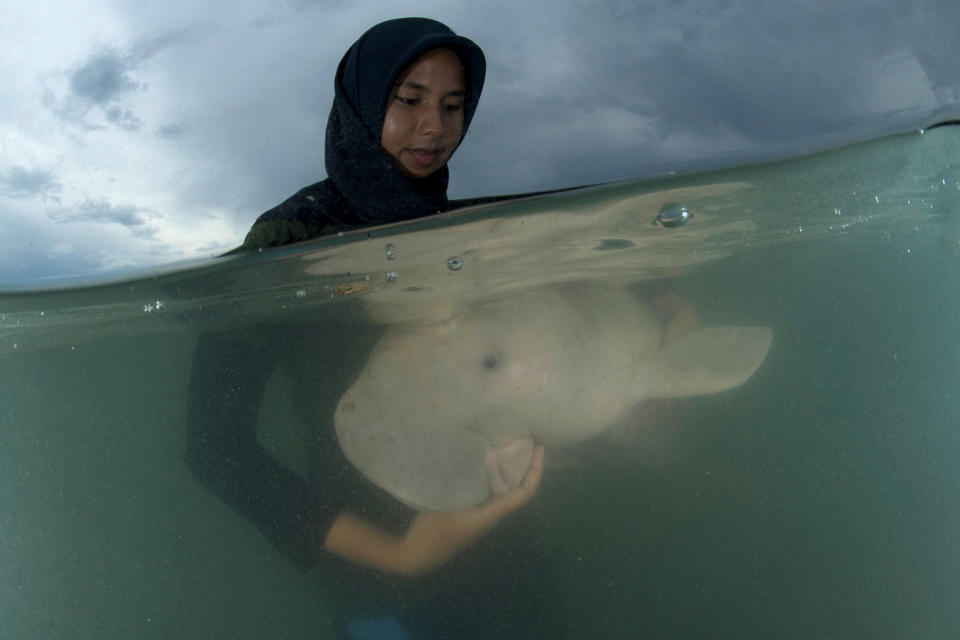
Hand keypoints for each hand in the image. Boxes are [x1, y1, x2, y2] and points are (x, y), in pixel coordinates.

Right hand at [398, 445, 544, 575]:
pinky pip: (491, 491)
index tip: (539, 449)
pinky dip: (494, 475)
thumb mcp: (444, 502)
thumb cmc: (432, 532)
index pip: (524, 493)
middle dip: (526, 466)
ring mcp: (482, 515)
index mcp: (492, 514)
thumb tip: (471, 455)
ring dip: (511, 470)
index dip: (535, 471)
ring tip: (507, 446)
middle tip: (525, 441)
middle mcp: (492, 515)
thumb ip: (459, 479)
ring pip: (505, 490)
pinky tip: (483, 462)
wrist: (417, 555)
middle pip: (519, 489)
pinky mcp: (471, 514)